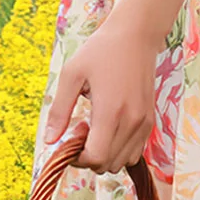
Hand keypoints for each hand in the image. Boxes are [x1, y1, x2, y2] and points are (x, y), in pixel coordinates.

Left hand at [43, 9, 160, 172]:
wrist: (137, 34)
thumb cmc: (101, 50)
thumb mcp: (72, 74)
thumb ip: (59, 110)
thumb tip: (49, 141)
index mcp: (111, 112)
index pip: (96, 158)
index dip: (77, 159)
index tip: (70, 139)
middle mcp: (131, 121)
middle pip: (108, 164)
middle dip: (89, 156)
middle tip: (81, 129)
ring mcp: (144, 122)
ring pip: (122, 162)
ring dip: (105, 154)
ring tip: (96, 127)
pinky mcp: (150, 120)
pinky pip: (135, 151)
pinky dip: (119, 149)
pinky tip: (110, 126)